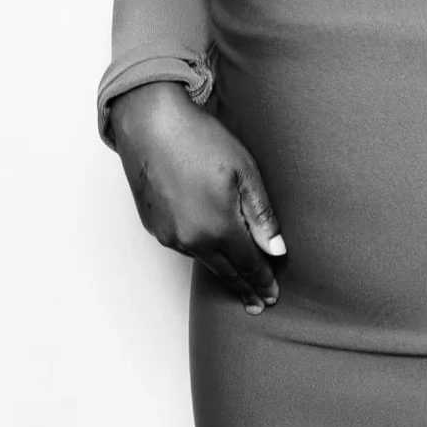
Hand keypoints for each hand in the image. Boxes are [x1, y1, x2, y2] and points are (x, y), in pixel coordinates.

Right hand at [106, 82, 286, 311]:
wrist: (150, 123)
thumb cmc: (200, 140)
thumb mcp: (244, 171)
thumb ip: (261, 215)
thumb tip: (276, 250)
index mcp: (218, 227)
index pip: (248, 265)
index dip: (262, 281)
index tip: (272, 296)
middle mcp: (191, 239)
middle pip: (225, 271)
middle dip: (245, 287)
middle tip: (258, 303)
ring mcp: (169, 235)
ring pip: (204, 260)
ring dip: (223, 271)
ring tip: (238, 283)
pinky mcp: (154, 226)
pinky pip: (185, 247)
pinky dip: (202, 253)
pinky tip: (211, 252)